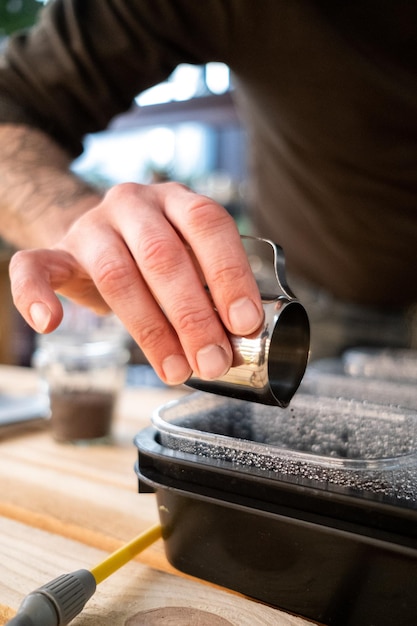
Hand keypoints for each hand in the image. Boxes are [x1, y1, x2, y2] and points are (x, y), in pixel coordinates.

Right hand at [9, 182, 263, 384]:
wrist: (99, 236)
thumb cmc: (155, 256)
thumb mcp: (190, 258)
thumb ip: (211, 286)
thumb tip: (240, 335)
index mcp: (175, 199)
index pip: (208, 225)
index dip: (230, 274)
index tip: (244, 323)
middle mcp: (133, 204)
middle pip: (163, 257)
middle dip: (193, 316)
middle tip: (213, 360)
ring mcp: (91, 226)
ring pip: (116, 274)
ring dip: (150, 329)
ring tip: (176, 369)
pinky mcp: (55, 251)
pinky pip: (33, 267)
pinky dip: (35, 296)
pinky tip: (50, 324)